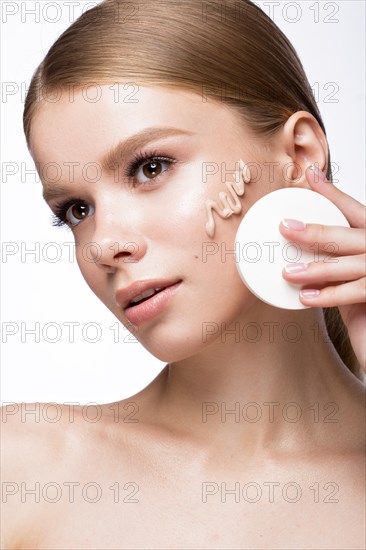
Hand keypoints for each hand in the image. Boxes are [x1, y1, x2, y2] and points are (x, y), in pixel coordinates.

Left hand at [279, 165, 365, 371]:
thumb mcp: (351, 283)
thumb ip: (336, 267)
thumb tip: (300, 257)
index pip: (355, 211)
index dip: (333, 193)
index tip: (310, 174)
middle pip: (351, 234)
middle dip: (317, 230)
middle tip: (285, 227)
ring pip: (352, 262)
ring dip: (317, 267)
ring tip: (288, 272)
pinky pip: (357, 290)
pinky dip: (329, 294)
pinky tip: (306, 297)